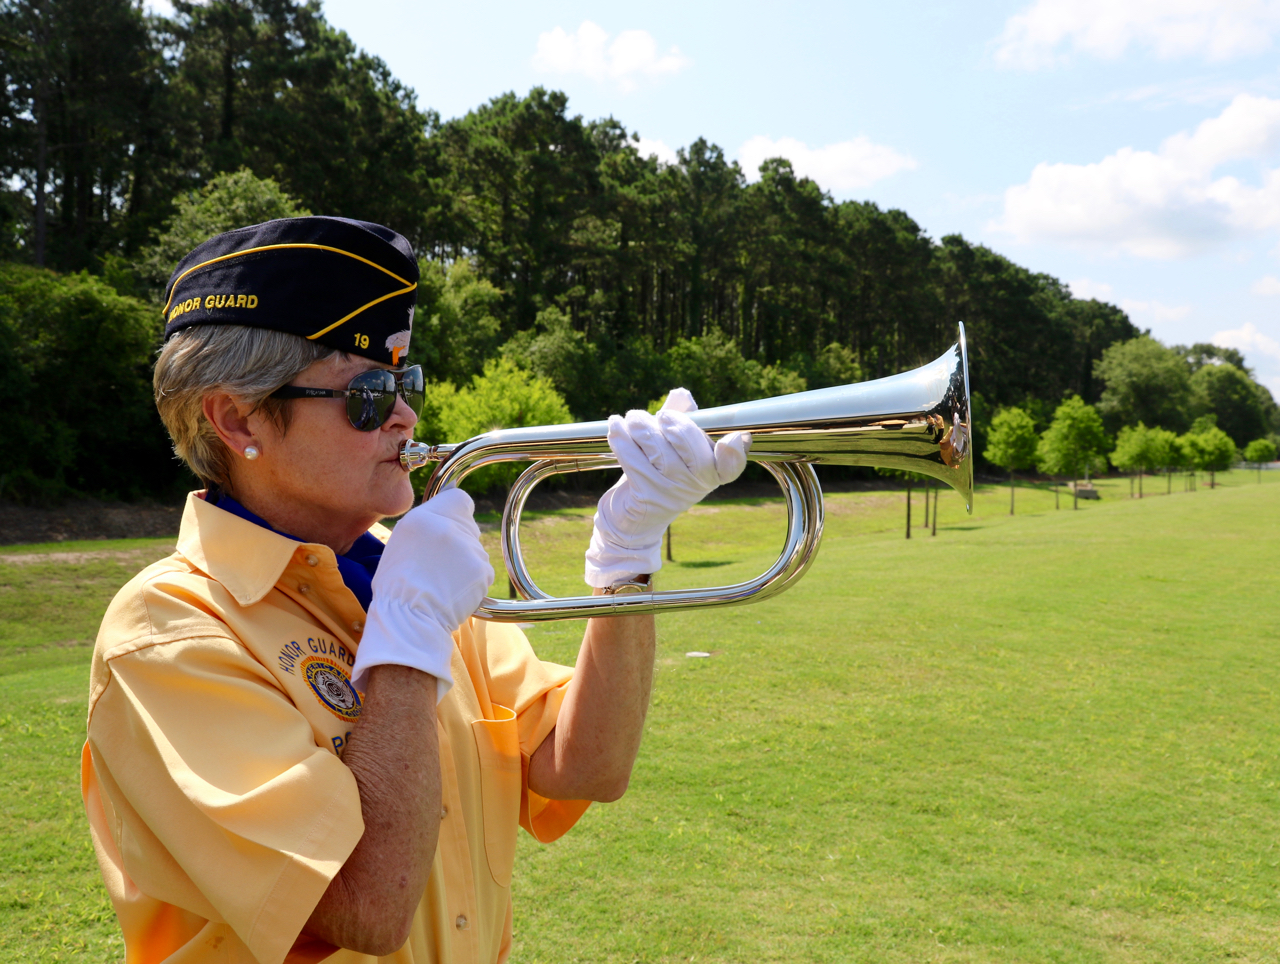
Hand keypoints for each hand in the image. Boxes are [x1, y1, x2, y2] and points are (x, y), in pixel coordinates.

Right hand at [352, 488, 494, 701]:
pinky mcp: (481, 569)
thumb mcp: (400, 545)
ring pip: (476, 551)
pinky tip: (454, 593)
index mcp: (421, 519)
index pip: (458, 499)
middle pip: (469, 527)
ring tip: (444, 584)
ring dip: (467, 564)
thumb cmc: (396, 589)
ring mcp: (467, 548)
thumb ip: (423, 528)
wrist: (408, 620)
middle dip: (460, 543)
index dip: (458, 514)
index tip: (453, 526)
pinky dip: (474, 582)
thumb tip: (442, 520)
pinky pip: (484, 571)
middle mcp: (446, 527)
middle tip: (441, 567)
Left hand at [584, 388, 750, 587]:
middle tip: (659, 416)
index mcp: (711, 473)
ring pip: (659, 452)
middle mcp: (696, 486)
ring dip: (642, 427)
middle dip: (674, 424)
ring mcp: (671, 493)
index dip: (734, 454)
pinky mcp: (645, 497)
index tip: (733, 439)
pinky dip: (621, 438)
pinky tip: (615, 424)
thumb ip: (679, 418)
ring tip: (634, 417)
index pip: (730, 467)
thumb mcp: (671, 447)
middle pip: (693, 449)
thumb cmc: (657, 474)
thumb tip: (682, 395)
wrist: (634, 518)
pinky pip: (633, 460)